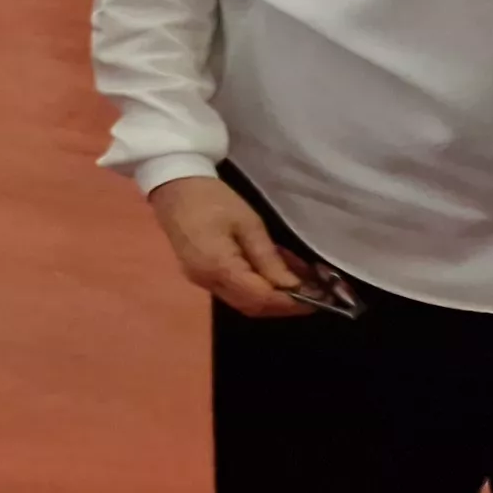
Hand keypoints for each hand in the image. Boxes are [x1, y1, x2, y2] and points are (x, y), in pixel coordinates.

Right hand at [149, 175, 317, 317]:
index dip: (291, 302)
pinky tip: (274, 273)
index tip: (319, 298)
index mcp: (218, 268)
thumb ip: (270, 259)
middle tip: (313, 294)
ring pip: (243, 301)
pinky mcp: (200, 273)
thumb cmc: (213, 199)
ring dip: (273, 297)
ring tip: (299, 282)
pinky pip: (234, 290)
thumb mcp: (249, 224)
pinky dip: (258, 288)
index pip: (261, 298)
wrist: (173, 186)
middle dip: (284, 305)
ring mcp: (201, 280)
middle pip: (251, 306)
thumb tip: (294, 287)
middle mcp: (207, 281)